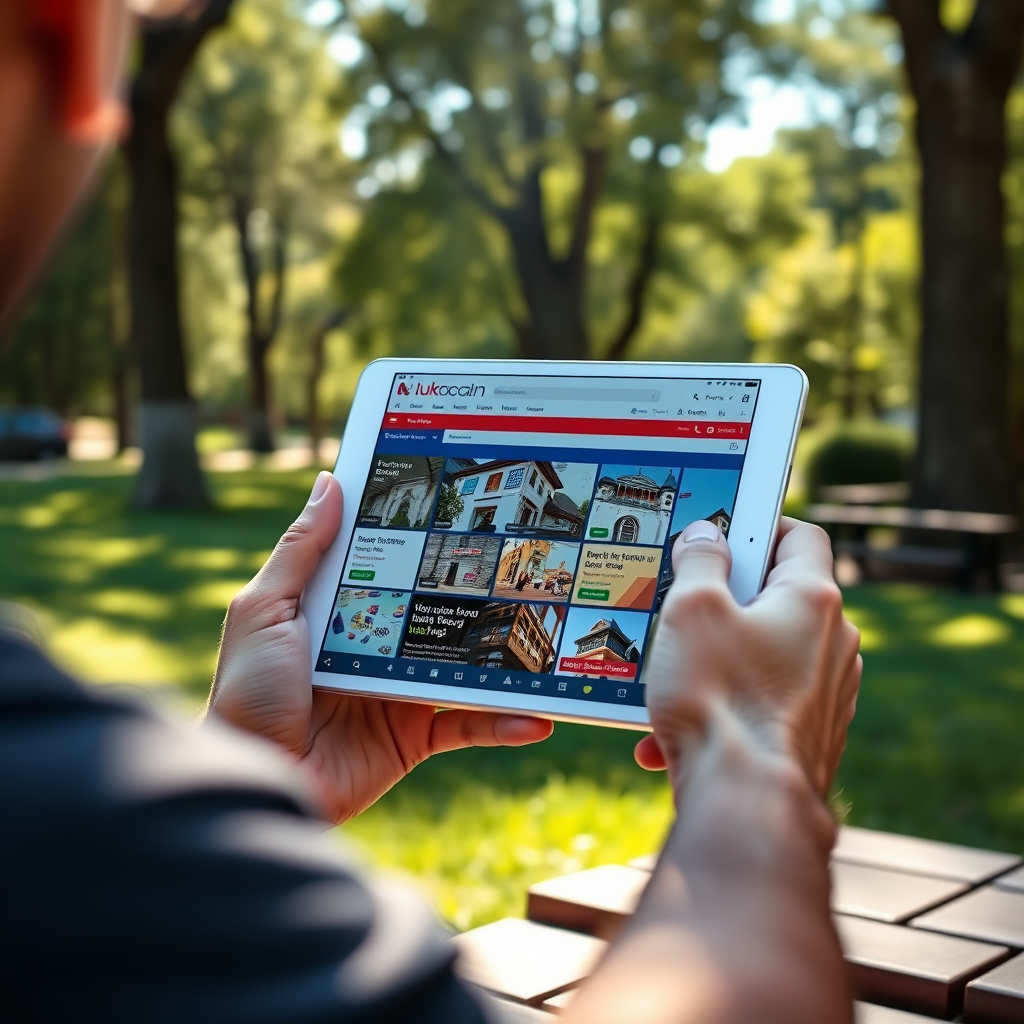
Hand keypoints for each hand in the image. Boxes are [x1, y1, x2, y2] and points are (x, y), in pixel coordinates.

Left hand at [209, 471, 552, 822]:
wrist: (259, 780)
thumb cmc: (247, 694)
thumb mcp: (264, 611)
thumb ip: (301, 552)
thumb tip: (331, 484)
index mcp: (338, 611)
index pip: (387, 565)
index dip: (417, 537)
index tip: (460, 506)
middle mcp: (372, 646)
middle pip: (433, 610)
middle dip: (474, 590)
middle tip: (524, 560)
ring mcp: (397, 691)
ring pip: (462, 663)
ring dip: (504, 655)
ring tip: (545, 634)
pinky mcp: (412, 737)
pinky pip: (467, 725)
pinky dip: (503, 724)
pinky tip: (538, 718)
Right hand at [635, 518, 860, 800]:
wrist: (746, 802)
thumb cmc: (721, 699)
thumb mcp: (692, 610)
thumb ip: (700, 561)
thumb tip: (705, 537)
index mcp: (812, 600)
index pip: (799, 535)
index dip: (760, 524)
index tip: (723, 532)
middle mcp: (832, 644)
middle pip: (778, 597)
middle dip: (725, 601)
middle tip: (682, 606)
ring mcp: (826, 693)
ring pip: (764, 655)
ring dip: (717, 659)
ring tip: (671, 678)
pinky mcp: (809, 736)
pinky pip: (760, 704)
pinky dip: (723, 707)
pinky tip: (672, 733)